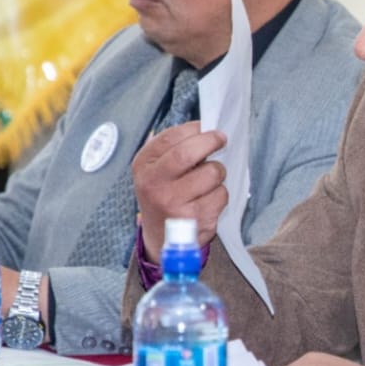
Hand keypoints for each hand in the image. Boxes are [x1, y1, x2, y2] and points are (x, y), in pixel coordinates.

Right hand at [132, 123, 228, 261]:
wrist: (160, 237)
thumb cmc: (164, 194)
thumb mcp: (157, 169)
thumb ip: (174, 148)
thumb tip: (205, 128)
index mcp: (143, 166)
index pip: (171, 138)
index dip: (195, 129)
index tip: (208, 128)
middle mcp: (154, 185)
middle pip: (188, 153)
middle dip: (210, 141)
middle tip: (221, 139)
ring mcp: (173, 204)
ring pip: (211, 173)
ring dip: (218, 172)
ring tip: (208, 180)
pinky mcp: (193, 220)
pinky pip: (220, 195)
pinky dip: (221, 194)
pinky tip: (208, 200)